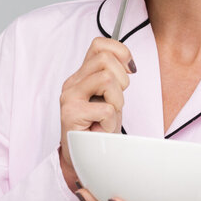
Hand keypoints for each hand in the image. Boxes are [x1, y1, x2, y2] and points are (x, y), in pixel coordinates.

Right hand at [59, 38, 135, 186]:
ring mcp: (70, 97)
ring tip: (108, 115)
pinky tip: (102, 128)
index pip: (100, 44)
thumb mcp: (110, 97)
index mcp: (81, 75)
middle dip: (122, 80)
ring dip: (117, 101)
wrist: (84, 156)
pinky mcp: (71, 114)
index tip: (130, 70)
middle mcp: (72, 83)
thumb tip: (128, 61)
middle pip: (106, 58)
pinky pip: (106, 108)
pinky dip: (111, 121)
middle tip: (116, 101)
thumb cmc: (98, 128)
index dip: (121, 52)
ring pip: (107, 79)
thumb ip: (113, 76)